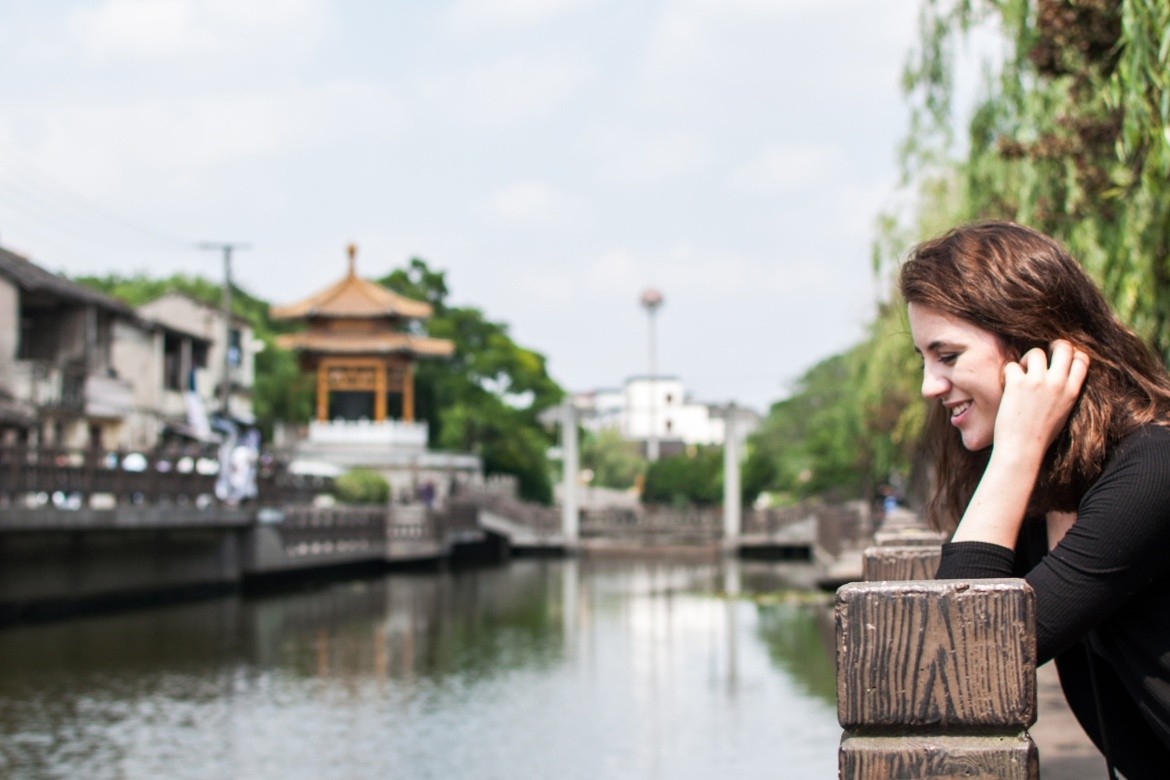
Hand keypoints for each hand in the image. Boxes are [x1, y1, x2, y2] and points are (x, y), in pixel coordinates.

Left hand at [993, 340, 1089, 456]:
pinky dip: (1008, 372)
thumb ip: (1065, 392)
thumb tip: (1061, 375)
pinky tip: (1008, 384)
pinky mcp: (1017, 384)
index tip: (1061, 358)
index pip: (1082, 359)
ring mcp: (1037, 382)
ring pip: (1036, 352)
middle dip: (1052, 347)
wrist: (1022, 449)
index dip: (1072, 354)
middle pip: (1063, 347)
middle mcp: (1058, 383)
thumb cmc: (1041, 434)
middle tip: (1042, 357)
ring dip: (1027, 359)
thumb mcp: (1064, 412)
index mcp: (1073, 391)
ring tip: (1023, 373)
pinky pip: (1012, 365)